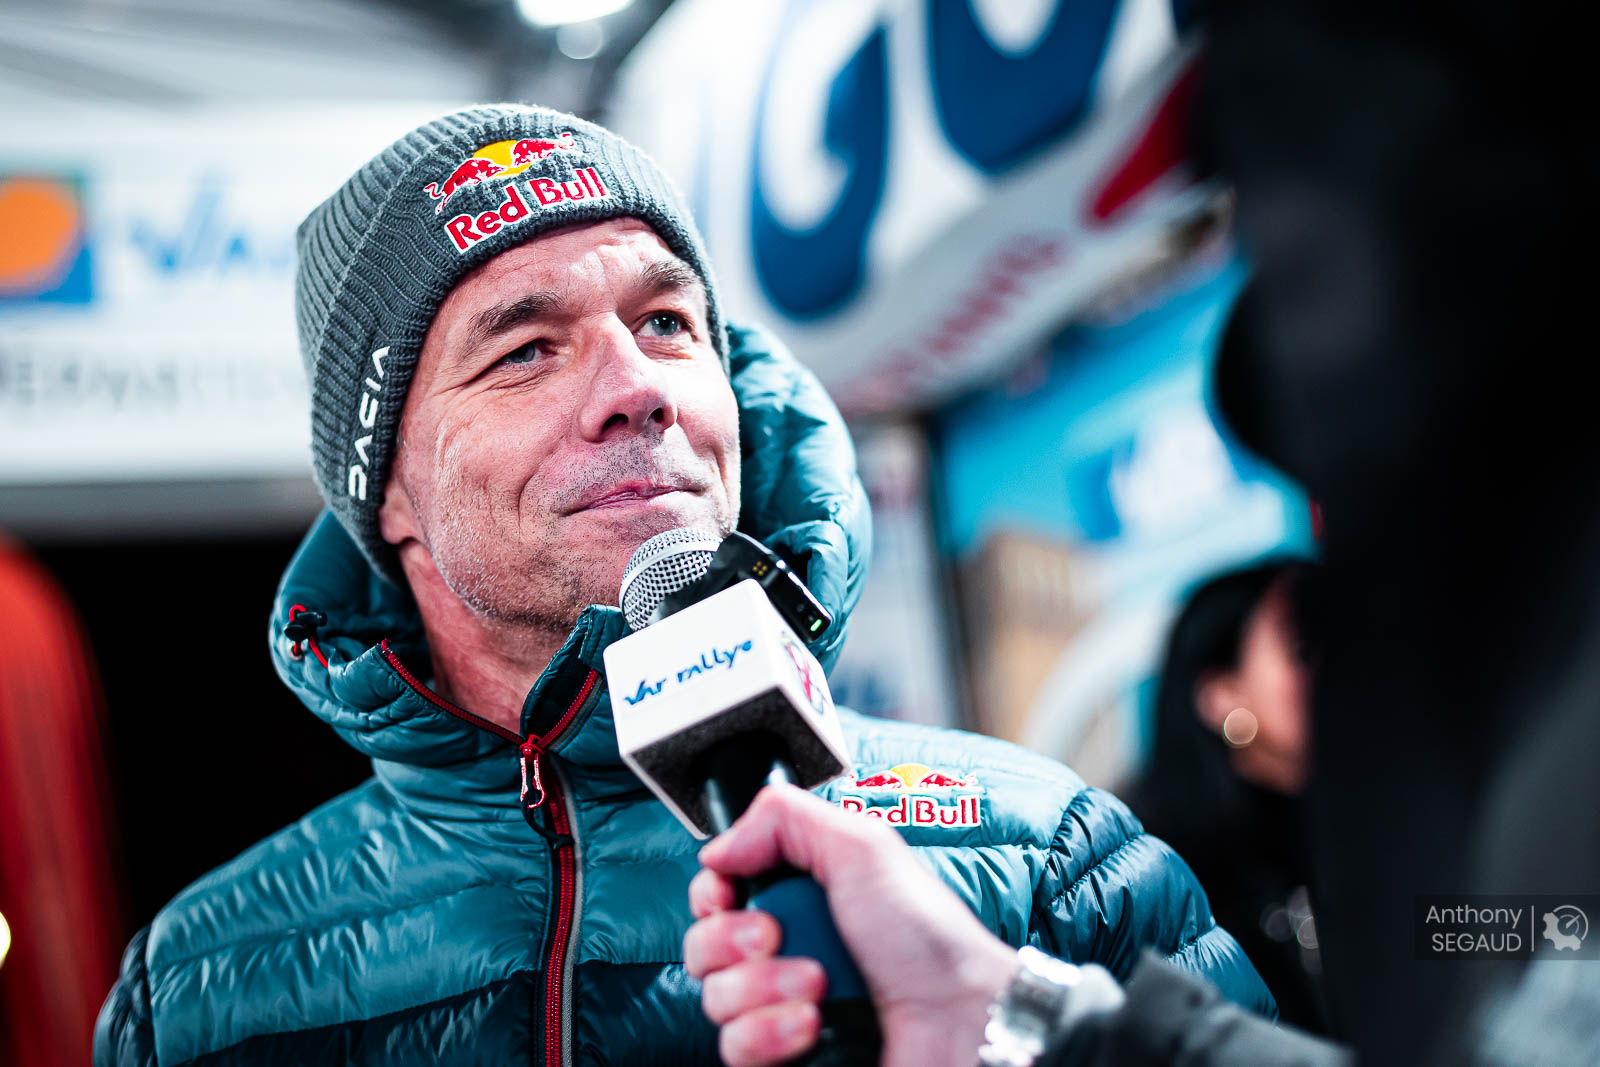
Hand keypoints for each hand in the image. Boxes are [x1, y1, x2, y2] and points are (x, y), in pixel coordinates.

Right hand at [683, 783, 1018, 1066]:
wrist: (958, 1019)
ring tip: (817, 986)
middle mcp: (785, 951)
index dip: (713, 894)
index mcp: (800, 897)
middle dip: (734, 941)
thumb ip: (784, 818)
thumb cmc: (928, 938)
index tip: (728, 893)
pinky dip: (769, 1036)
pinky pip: (734, 1050)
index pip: (716, 893)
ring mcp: (780, 1008)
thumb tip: (719, 847)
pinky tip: (812, 1025)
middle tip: (777, 937)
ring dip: (762, 989)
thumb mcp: (862, 845)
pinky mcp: (782, 1056)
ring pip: (714, 1001)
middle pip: (703, 946)